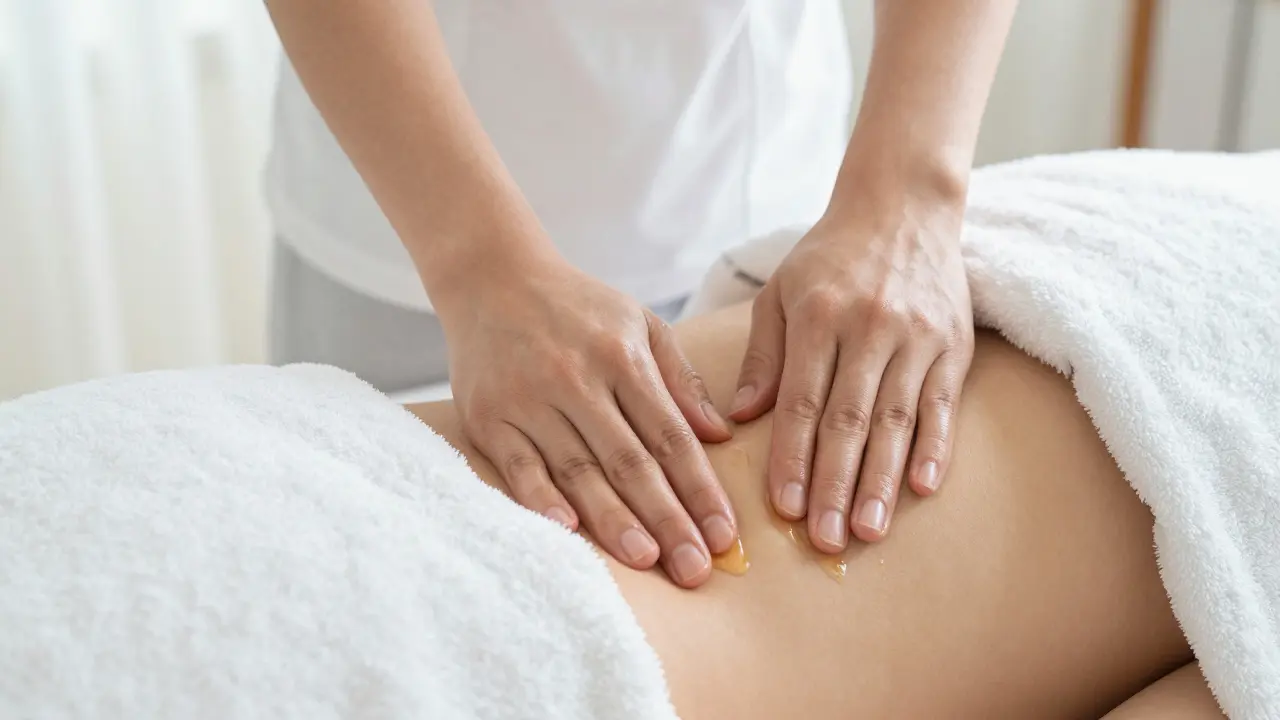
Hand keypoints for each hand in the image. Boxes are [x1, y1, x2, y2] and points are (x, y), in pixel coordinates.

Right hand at [439, 258, 737, 587]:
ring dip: (613, 519)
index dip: (699, 488)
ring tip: (646, 559)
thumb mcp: (640, 323)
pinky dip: (541, 499)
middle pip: (630, 462)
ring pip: (578, 470)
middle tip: (695, 569)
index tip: (724, 534)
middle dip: (667, 518)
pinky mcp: (490, 417)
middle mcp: (577, 380)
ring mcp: (530, 400)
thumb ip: (681, 379)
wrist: (492, 277)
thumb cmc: (576, 307)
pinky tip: (568, 530)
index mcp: (623, 357)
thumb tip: (721, 434)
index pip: (670, 436)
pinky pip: (518, 467)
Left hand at [728, 197, 973, 550]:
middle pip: (850, 420)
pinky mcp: (953, 345)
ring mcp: (917, 337)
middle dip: (835, 485)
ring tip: (869, 531)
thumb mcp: (780, 294)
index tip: (783, 508)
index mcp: (819, 316)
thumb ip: (762, 356)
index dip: (792, 458)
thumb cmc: (828, 258)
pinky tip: (923, 488)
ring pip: (897, 420)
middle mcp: (870, 327)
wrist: (903, 208)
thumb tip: (738, 418)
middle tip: (825, 540)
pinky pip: (943, 405)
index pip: (802, 401)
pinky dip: (935, 448)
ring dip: (883, 481)